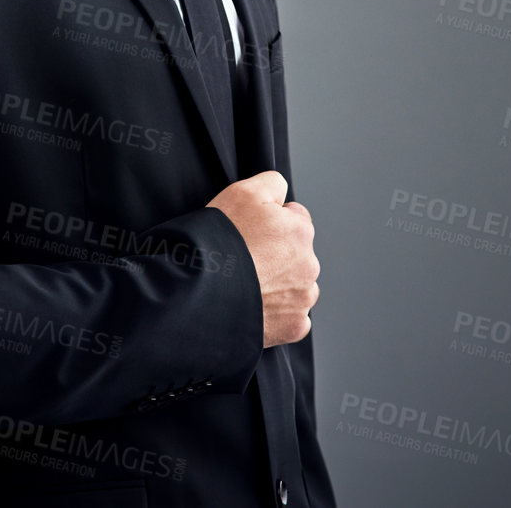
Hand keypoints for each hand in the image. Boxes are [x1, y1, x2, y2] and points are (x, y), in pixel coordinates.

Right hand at [207, 170, 318, 347]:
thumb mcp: (242, 192)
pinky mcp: (293, 327)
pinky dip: (276, 313)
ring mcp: (302, 299)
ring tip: (246, 284)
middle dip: (276, 255)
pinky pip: (291, 317)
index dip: (269, 223)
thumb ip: (271, 183)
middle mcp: (309, 265)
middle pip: (296, 254)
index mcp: (301, 231)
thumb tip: (281, 192)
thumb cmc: (219, 240)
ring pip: (295, 286)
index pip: (294, 219)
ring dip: (278, 285)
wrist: (201, 292)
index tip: (250, 231)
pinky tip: (254, 306)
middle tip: (244, 258)